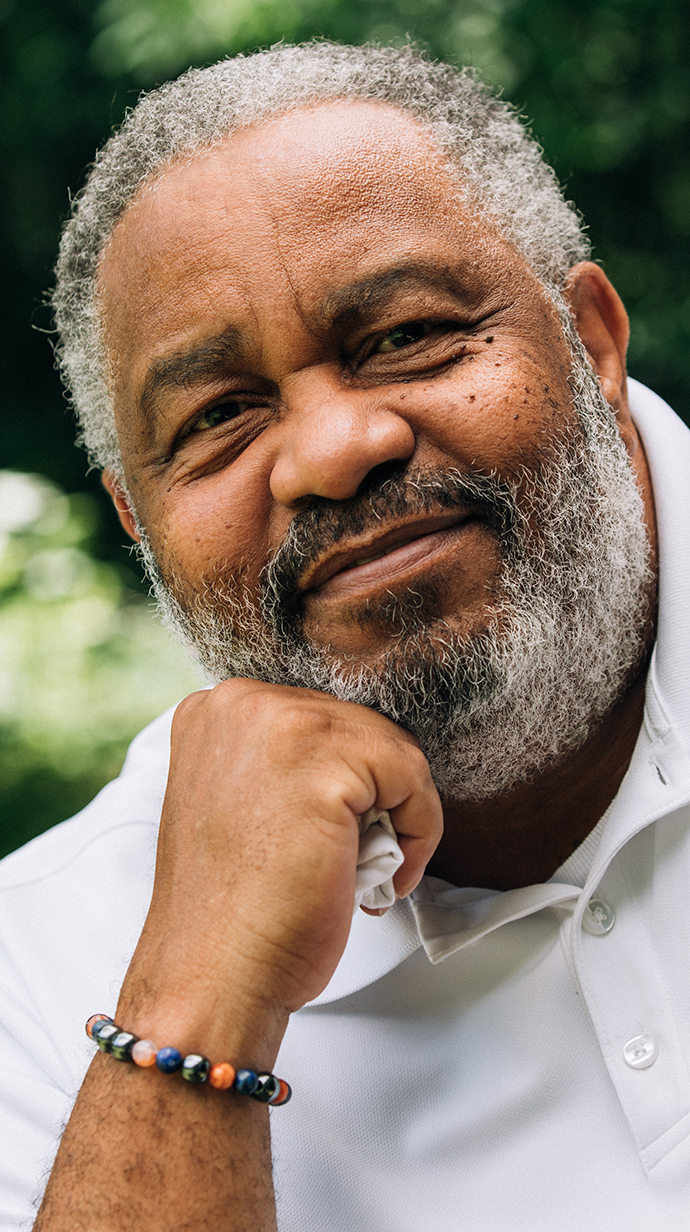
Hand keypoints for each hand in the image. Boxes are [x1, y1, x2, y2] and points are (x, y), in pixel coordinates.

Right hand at [116, 679, 442, 1064]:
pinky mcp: (325, 766)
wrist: (213, 977)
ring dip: (397, 814)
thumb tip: (355, 759)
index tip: (335, 832)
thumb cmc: (233, 909)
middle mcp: (242, 702)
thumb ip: (281, 762)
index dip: (345, 779)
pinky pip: (412, 778)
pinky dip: (420, 831)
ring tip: (364, 871)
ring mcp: (282, 726)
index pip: (321, 716)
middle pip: (358, 726)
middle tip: (355, 860)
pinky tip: (383, 878)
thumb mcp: (241, 801)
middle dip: (373, 796)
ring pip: (391, 747)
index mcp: (216, 708)